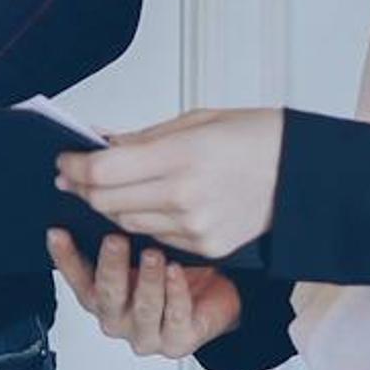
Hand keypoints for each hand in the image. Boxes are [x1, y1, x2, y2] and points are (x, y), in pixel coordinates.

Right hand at [48, 228, 244, 358]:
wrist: (214, 298)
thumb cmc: (172, 272)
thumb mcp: (140, 252)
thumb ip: (117, 237)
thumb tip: (98, 199)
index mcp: (100, 299)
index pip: (76, 277)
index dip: (64, 256)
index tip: (58, 232)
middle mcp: (117, 319)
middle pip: (107, 295)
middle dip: (111, 266)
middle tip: (114, 240)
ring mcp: (146, 335)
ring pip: (143, 308)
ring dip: (147, 279)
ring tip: (153, 254)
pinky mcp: (177, 343)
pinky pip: (176, 316)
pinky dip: (176, 292)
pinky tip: (176, 271)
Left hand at [54, 107, 286, 262]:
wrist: (304, 175)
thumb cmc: (256, 137)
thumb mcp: (196, 121)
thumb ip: (143, 138)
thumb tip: (99, 143)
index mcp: (182, 157)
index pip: (104, 170)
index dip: (75, 166)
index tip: (65, 159)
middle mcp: (185, 198)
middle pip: (106, 202)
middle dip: (82, 188)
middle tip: (73, 175)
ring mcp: (195, 229)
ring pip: (126, 223)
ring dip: (109, 206)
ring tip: (106, 187)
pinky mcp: (206, 248)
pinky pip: (156, 236)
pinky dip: (142, 220)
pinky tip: (146, 202)